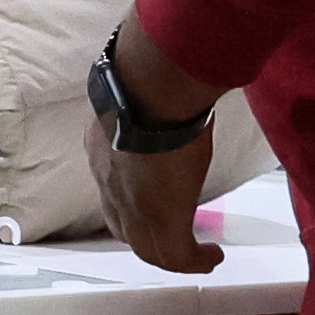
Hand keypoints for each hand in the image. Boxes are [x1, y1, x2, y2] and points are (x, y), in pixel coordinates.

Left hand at [82, 16, 226, 274]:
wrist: (151, 89)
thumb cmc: (149, 73)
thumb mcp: (141, 82)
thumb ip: (150, 80)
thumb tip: (170, 52)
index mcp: (102, 147)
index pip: (111, 186)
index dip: (129, 199)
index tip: (153, 196)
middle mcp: (109, 182)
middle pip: (123, 226)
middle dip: (146, 237)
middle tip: (173, 240)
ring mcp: (132, 204)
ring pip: (147, 247)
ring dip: (170, 254)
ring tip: (195, 255)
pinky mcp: (162, 219)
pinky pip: (175, 256)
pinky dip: (193, 262)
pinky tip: (211, 258)